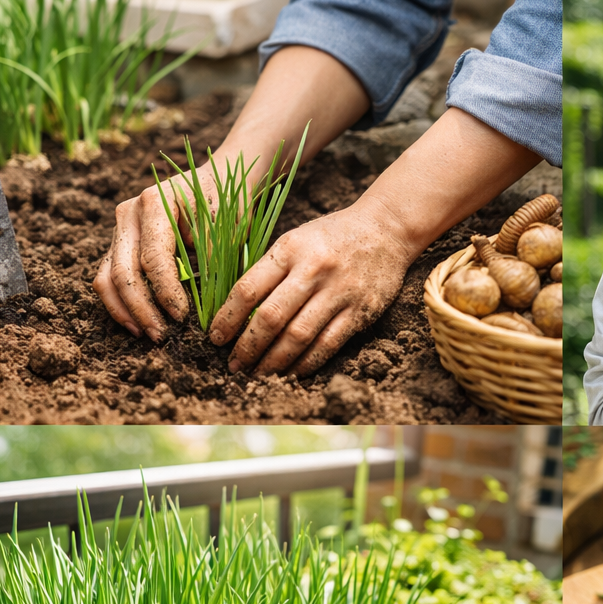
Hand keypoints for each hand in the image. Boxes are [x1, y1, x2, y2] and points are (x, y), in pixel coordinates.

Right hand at [94, 172, 211, 341]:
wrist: (214, 181)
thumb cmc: (224, 201)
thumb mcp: (224, 224)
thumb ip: (210, 255)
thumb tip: (203, 299)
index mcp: (154, 203)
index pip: (153, 257)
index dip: (165, 291)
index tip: (182, 316)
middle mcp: (128, 214)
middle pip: (122, 271)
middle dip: (141, 308)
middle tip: (161, 335)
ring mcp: (120, 229)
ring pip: (106, 277)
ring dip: (125, 310)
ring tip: (146, 333)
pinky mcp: (119, 244)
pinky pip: (107, 277)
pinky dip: (119, 303)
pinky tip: (137, 323)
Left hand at [209, 202, 420, 374]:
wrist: (387, 229)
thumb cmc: (334, 236)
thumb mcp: (297, 240)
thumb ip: (272, 270)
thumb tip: (240, 312)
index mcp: (290, 250)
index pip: (248, 289)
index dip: (227, 318)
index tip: (215, 337)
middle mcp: (313, 271)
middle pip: (271, 318)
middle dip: (247, 347)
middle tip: (234, 364)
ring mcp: (339, 292)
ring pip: (298, 336)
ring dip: (274, 361)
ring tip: (258, 374)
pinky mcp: (360, 311)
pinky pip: (328, 344)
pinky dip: (307, 363)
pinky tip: (292, 372)